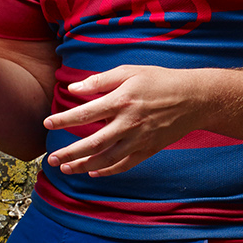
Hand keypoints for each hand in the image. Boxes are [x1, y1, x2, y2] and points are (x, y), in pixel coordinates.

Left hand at [43, 65, 205, 177]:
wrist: (194, 98)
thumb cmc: (160, 80)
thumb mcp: (130, 71)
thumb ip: (101, 80)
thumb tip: (73, 89)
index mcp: (122, 100)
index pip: (85, 114)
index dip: (63, 120)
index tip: (47, 123)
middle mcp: (129, 123)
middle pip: (92, 143)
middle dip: (69, 153)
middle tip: (51, 159)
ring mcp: (140, 139)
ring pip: (106, 158)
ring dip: (83, 165)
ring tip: (66, 168)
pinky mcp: (149, 149)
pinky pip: (125, 165)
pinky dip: (108, 171)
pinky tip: (94, 171)